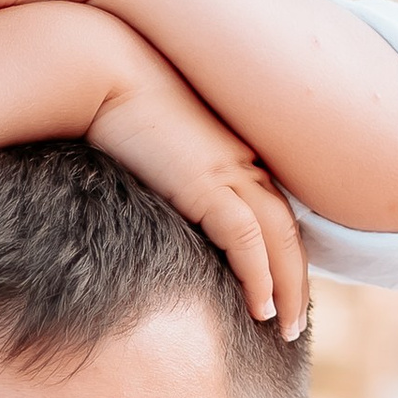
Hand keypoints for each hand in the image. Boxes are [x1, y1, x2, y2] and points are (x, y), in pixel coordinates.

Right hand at [81, 30, 310, 334]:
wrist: (100, 68)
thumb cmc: (111, 103)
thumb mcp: (149, 144)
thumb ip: (163, 172)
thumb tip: (154, 197)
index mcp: (232, 152)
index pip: (272, 210)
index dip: (282, 254)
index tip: (280, 289)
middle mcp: (242, 161)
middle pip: (288, 229)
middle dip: (298, 280)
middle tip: (296, 323)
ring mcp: (230, 170)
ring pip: (280, 240)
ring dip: (289, 289)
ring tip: (287, 328)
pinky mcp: (208, 181)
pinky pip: (247, 239)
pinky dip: (260, 275)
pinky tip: (260, 308)